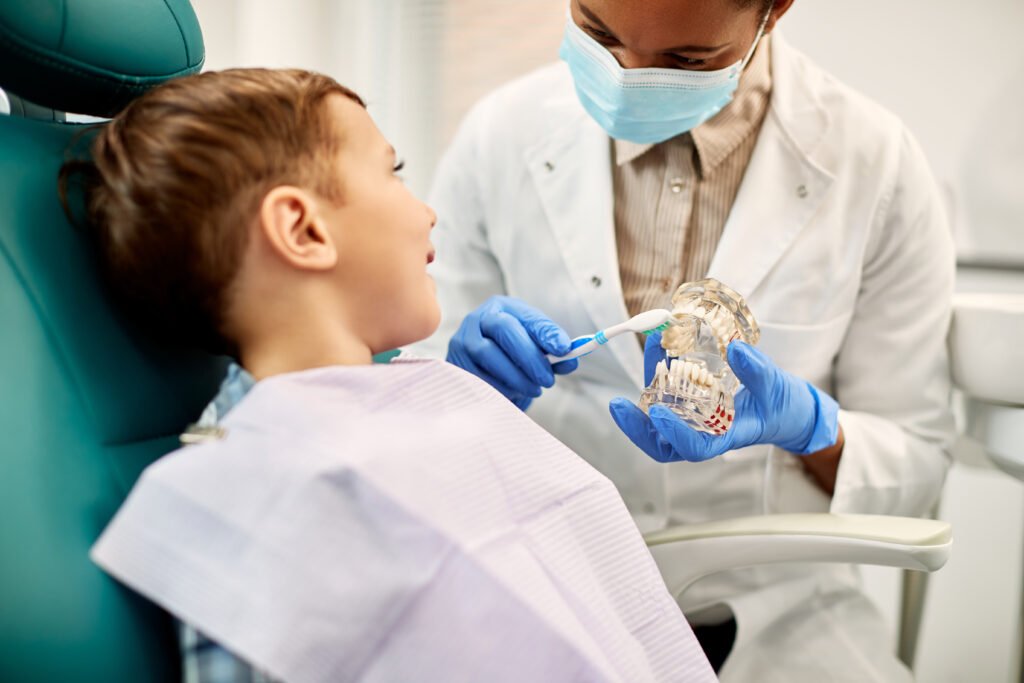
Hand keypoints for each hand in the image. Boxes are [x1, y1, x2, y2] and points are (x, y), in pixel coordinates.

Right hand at [447, 296, 578, 409]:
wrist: (475, 369)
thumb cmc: (510, 354)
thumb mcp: (533, 348)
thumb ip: (552, 354)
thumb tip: (571, 360)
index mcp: (502, 308)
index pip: (527, 317)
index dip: (546, 332)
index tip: (564, 349)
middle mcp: (478, 319)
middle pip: (504, 329)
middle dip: (529, 357)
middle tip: (548, 380)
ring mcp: (461, 341)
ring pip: (489, 355)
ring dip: (515, 377)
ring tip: (532, 389)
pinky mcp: (453, 364)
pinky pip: (476, 376)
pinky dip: (498, 388)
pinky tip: (511, 394)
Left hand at [609, 332, 838, 461]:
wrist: (785, 408)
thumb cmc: (782, 405)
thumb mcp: (776, 386)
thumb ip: (756, 370)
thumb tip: (734, 349)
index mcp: (725, 438)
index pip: (693, 448)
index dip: (673, 435)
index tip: (658, 413)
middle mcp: (703, 433)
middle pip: (662, 443)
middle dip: (637, 427)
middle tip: (617, 404)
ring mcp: (694, 421)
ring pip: (660, 418)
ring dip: (648, 388)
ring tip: (650, 351)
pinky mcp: (690, 406)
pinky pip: (668, 395)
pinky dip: (661, 373)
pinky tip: (662, 347)